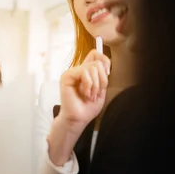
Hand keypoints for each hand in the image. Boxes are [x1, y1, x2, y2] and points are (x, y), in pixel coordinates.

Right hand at [48, 49, 109, 164]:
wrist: (79, 118)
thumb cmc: (88, 107)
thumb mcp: (101, 88)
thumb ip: (102, 75)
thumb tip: (103, 60)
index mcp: (86, 72)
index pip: (96, 54)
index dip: (105, 61)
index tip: (107, 74)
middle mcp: (78, 70)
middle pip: (97, 62)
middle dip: (102, 80)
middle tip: (96, 92)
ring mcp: (72, 72)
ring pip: (92, 67)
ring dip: (95, 85)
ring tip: (89, 95)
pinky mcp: (67, 76)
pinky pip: (84, 72)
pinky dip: (88, 85)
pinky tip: (84, 94)